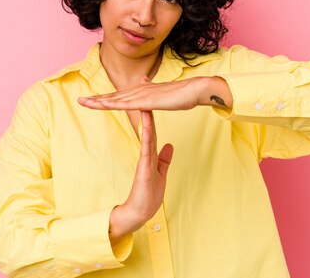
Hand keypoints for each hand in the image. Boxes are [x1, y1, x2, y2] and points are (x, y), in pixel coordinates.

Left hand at [78, 76, 232, 110]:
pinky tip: (101, 105)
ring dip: (98, 101)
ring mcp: (142, 95)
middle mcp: (140, 91)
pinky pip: (125, 103)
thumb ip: (153, 90)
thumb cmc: (184, 93)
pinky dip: (112, 103)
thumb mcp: (165, 93)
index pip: (121, 96)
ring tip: (83, 103)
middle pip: (114, 96)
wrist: (196, 89)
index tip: (93, 100)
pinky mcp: (146, 100)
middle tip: (80, 101)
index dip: (106, 98)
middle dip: (96, 99)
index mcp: (143, 91)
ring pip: (115, 99)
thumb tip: (145, 80)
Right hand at [109, 111, 173, 242]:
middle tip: (147, 97)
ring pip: (146, 138)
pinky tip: (147, 128)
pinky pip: (146, 151)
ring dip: (147, 122)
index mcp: (151, 156)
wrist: (139, 213)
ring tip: (146, 107)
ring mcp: (144, 162)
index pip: (153, 133)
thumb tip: (170, 145)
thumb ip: (164, 160)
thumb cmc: (149, 196)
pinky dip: (147, 138)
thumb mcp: (161, 174)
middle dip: (149, 114)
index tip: (155, 103)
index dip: (155, 118)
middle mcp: (146, 156)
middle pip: (149, 131)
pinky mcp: (144, 170)